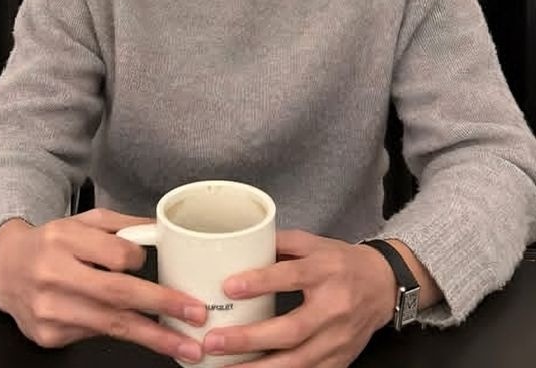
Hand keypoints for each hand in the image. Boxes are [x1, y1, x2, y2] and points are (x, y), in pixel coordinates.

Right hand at [0, 208, 206, 362]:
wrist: (5, 268)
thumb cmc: (51, 242)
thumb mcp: (83, 221)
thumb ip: (121, 225)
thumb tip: (162, 231)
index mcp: (63, 239)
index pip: (115, 254)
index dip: (138, 260)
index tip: (150, 263)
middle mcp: (53, 275)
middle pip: (117, 294)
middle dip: (162, 305)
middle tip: (195, 314)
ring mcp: (49, 310)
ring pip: (110, 325)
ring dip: (153, 337)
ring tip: (185, 344)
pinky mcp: (48, 336)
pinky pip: (94, 335)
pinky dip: (119, 333)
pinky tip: (137, 333)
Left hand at [202, 230, 397, 367]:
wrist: (383, 284)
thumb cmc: (341, 261)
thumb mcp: (312, 242)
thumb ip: (278, 242)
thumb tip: (240, 244)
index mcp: (325, 270)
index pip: (290, 276)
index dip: (260, 282)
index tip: (229, 287)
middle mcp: (334, 307)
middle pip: (291, 329)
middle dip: (250, 338)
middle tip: (215, 340)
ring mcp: (338, 339)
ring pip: (297, 361)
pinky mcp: (340, 360)